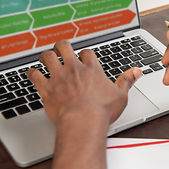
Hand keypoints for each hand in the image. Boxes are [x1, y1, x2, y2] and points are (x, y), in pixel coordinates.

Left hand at [27, 40, 141, 124]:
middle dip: (62, 46)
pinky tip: (33, 73)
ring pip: (48, 57)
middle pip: (64, 47)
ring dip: (46, 56)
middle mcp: (74, 69)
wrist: (83, 121)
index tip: (84, 57)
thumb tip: (136, 71)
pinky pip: (35, 75)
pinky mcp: (47, 88)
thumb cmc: (102, 110)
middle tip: (61, 49)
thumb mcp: (121, 95)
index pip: (87, 52)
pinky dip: (32, 73)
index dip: (85, 54)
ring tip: (46, 57)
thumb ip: (127, 81)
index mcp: (92, 69)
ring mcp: (59, 77)